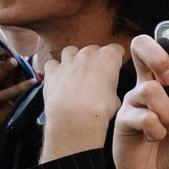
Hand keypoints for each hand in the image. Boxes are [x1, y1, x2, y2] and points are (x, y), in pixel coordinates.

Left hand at [38, 42, 127, 160]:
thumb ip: (111, 87)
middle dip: (95, 60)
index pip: (116, 49)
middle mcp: (88, 54)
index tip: (115, 66)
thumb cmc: (99, 110)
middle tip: (95, 76)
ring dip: (74, 59)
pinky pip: (52, 64)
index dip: (116, 59)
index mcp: (108, 57)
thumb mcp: (116, 98)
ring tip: (75, 73)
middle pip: (93, 50)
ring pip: (71, 51)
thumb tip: (107, 90)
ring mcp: (68, 60)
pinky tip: (59, 79)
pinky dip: (55, 69)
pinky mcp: (52, 71)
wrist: (75, 119)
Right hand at [111, 33, 168, 168]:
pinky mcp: (123, 118)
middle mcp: (148, 86)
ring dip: (166, 112)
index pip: (168, 46)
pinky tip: (156, 139)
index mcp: (168, 84)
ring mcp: (134, 101)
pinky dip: (155, 129)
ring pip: (149, 88)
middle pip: (142, 46)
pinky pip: (141, 115)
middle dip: (158, 55)